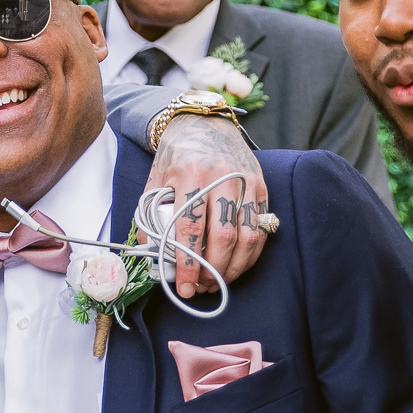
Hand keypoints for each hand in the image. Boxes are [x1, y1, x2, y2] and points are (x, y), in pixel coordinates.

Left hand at [145, 114, 269, 299]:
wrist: (204, 124)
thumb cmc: (176, 155)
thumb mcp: (155, 180)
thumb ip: (151, 216)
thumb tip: (152, 256)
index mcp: (190, 174)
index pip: (190, 228)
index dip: (187, 263)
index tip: (184, 287)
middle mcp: (222, 177)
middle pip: (222, 236)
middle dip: (212, 270)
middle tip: (202, 288)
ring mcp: (246, 182)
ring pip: (247, 235)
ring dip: (234, 267)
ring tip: (218, 282)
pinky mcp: (261, 187)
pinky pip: (261, 228)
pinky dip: (250, 254)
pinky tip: (236, 266)